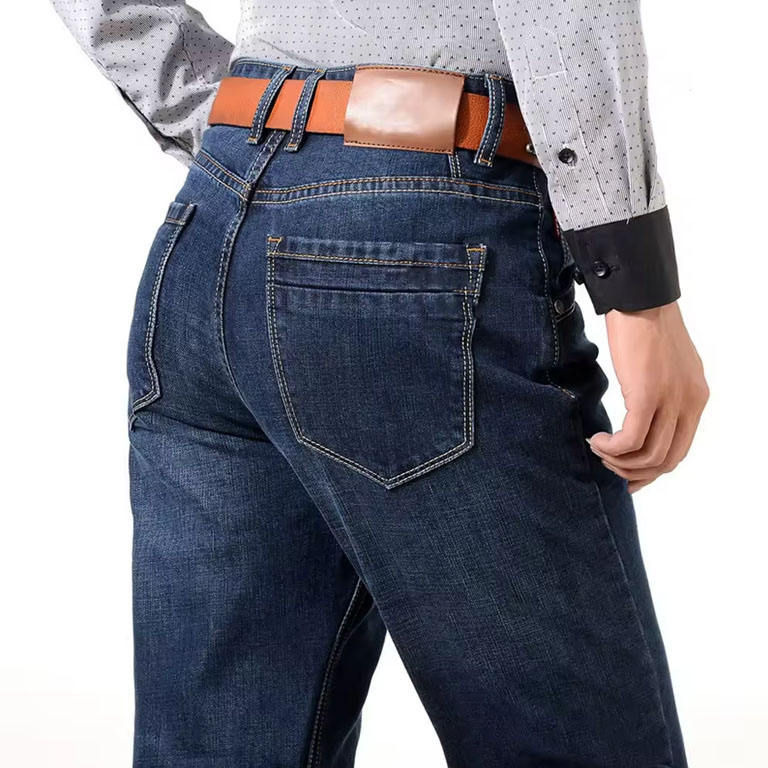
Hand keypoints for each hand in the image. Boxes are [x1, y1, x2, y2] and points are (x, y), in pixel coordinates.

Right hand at [587, 301, 708, 492]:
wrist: (640, 298)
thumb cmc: (646, 324)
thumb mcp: (664, 365)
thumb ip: (664, 392)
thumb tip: (644, 417)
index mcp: (697, 397)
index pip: (679, 450)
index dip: (652, 469)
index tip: (627, 472)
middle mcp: (690, 402)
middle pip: (666, 459)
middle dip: (635, 471)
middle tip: (609, 465)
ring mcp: (671, 400)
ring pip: (648, 455)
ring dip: (618, 460)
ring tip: (598, 448)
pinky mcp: (648, 396)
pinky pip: (631, 440)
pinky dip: (611, 447)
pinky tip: (596, 439)